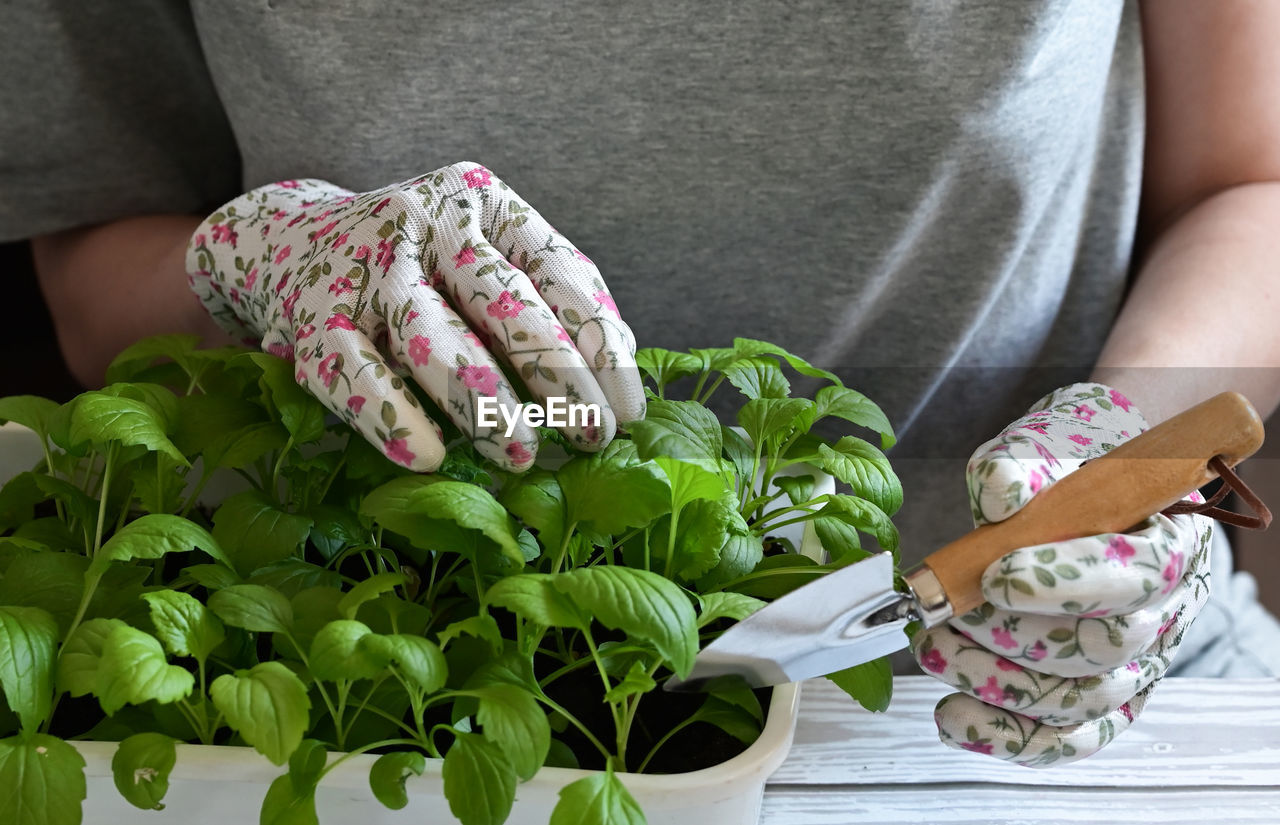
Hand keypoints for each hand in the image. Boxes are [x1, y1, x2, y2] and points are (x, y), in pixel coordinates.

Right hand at [185, 162, 643, 471]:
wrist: (289, 236)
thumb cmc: (422, 265)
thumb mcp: (486, 254)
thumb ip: (547, 297)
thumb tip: (622, 366)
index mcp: (485, 201)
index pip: (561, 273)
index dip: (601, 346)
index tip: (628, 412)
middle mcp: (428, 221)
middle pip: (506, 304)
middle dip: (557, 377)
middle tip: (591, 438)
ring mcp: (368, 266)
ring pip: (435, 338)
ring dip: (483, 402)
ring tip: (520, 454)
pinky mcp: (314, 316)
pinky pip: (355, 373)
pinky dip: (391, 416)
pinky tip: (427, 458)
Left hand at [912, 383, 1213, 766]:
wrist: (1075, 489)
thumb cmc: (1063, 471)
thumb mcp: (1044, 446)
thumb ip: (1023, 465)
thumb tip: (998, 493)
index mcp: (1167, 541)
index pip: (1138, 574)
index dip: (1067, 583)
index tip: (992, 575)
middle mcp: (1163, 611)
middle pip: (1105, 649)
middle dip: (1013, 637)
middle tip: (943, 617)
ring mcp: (1136, 663)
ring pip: (1081, 699)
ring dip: (996, 684)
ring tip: (935, 650)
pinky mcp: (1101, 700)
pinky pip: (1068, 738)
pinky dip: (1009, 739)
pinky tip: (951, 717)